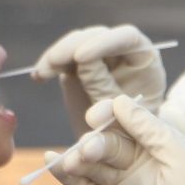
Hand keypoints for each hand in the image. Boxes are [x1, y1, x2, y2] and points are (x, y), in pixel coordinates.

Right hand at [31, 25, 167, 135]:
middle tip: (53, 64)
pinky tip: (38, 76)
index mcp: (146, 62)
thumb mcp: (123, 120)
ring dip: (57, 56)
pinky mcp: (80, 66)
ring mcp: (101, 57)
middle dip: (72, 47)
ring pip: (77, 42)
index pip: (128, 38)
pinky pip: (63, 57)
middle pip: (98, 36)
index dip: (105, 42)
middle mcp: (124, 53)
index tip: (82, 56)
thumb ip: (107, 95)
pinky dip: (50, 65)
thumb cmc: (132, 135)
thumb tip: (85, 74)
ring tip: (41, 74)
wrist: (120, 148)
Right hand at [51, 97, 184, 184]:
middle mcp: (136, 161)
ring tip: (73, 161)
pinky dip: (66, 176)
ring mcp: (121, 184)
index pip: (124, 119)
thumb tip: (119, 101)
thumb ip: (149, 126)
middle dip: (94, 142)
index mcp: (156, 143)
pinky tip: (53, 163)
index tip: (97, 115)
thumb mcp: (180, 151)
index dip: (108, 113)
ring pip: (91, 162)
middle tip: (90, 150)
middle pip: (105, 141)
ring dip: (78, 157)